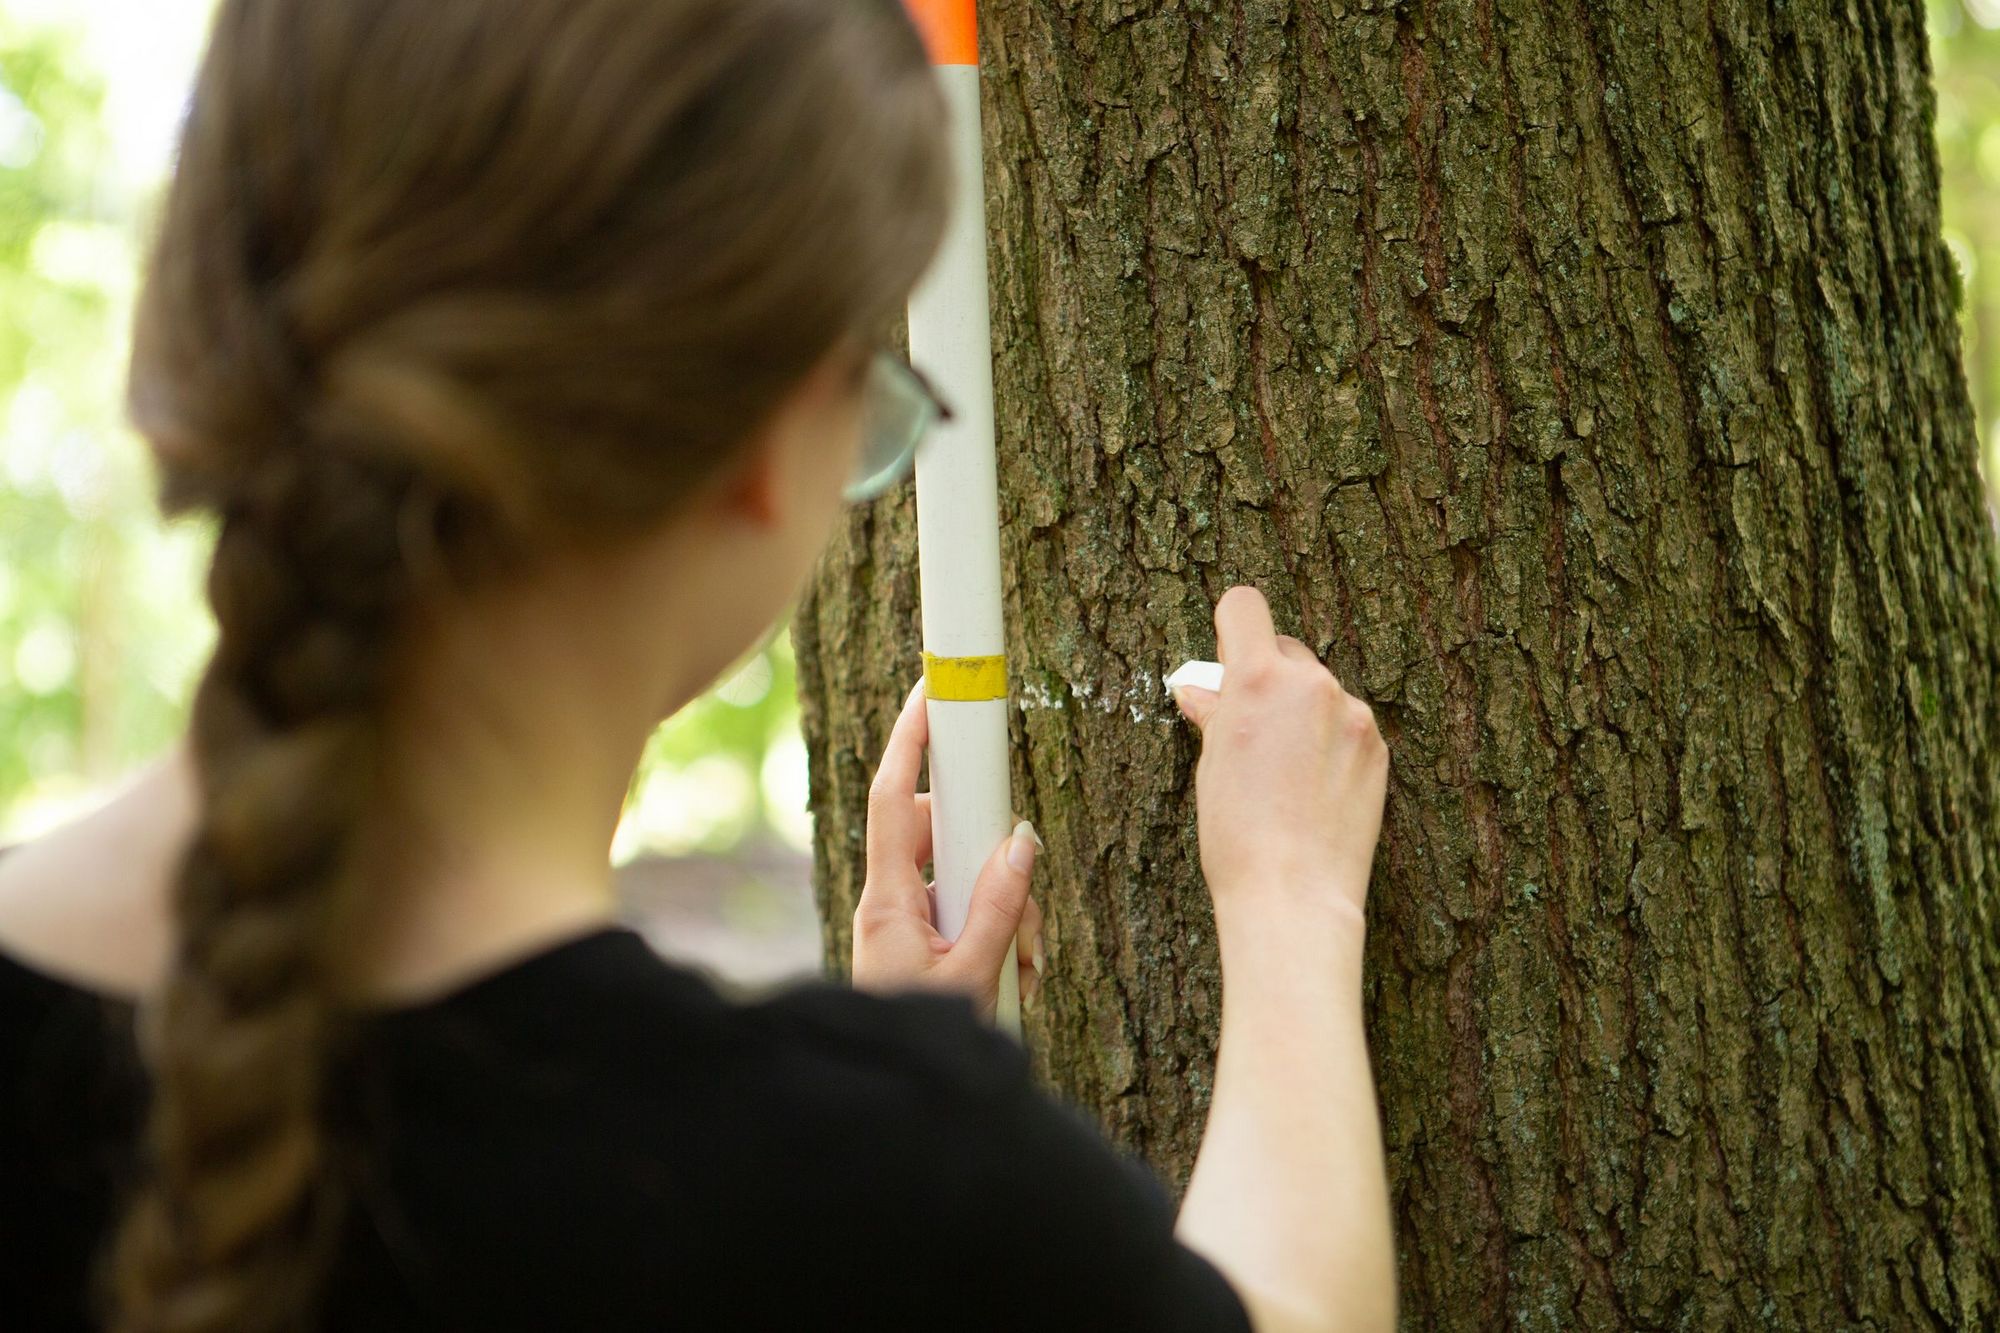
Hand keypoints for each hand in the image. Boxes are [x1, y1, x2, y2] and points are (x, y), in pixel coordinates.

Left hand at [850, 679, 1044, 1020]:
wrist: (887, 1105)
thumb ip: (1000, 907)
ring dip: (1008, 915)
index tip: (929, 691)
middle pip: (945, 838)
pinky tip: (1018, 977)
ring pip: (965, 880)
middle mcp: (889, 903)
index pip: (896, 799)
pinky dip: (1000, 936)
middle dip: (996, 864)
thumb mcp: (973, 977)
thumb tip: (1020, 841)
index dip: (909, 741)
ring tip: (1026, 969)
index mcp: (888, 902)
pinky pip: (965, 915)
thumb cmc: (921, 1042)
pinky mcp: (920, 945)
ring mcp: (904, 924)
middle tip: (1028, 921)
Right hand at [1172, 586, 1387, 932]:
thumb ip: (1214, 715)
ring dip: (1301, 712)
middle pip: (1285, 649)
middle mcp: (1311, 683)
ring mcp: (1352, 713)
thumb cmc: (1238, 837)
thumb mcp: (1211, 768)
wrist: (1294, 893)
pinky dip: (1330, 741)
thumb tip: (1200, 690)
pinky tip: (1313, 787)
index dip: (1230, 628)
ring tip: (1284, 772)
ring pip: (1318, 690)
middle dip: (1266, 678)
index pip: (1245, 607)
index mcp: (1257, 680)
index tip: (1226, 659)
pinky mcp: (1377, 745)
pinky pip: (1346, 722)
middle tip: (1250, 731)